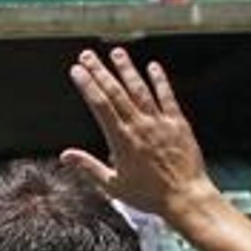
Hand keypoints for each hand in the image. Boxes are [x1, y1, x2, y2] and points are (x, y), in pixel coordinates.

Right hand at [60, 49, 215, 220]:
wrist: (185, 197)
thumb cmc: (149, 195)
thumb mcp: (112, 186)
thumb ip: (88, 167)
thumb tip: (65, 155)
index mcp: (121, 140)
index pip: (99, 105)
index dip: (87, 85)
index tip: (77, 70)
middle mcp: (139, 126)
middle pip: (116, 92)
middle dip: (100, 71)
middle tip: (87, 55)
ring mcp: (159, 122)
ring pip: (140, 89)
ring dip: (127, 69)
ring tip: (116, 53)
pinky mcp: (178, 123)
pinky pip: (167, 96)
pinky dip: (159, 80)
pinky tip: (153, 66)